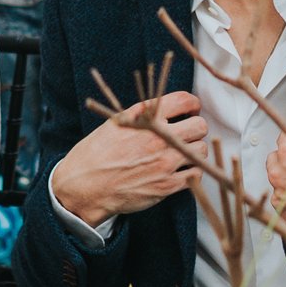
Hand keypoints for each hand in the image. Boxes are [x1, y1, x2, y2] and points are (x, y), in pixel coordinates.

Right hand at [55, 91, 207, 226]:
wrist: (84, 186)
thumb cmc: (96, 154)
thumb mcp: (116, 122)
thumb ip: (143, 113)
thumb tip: (165, 106)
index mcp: (145, 118)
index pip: (185, 100)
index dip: (193, 104)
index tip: (191, 110)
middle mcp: (158, 137)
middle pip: (200, 125)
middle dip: (196, 128)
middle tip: (188, 134)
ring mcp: (164, 162)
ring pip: (201, 149)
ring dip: (195, 150)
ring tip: (183, 153)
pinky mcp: (166, 185)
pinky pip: (196, 174)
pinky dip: (192, 172)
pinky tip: (182, 171)